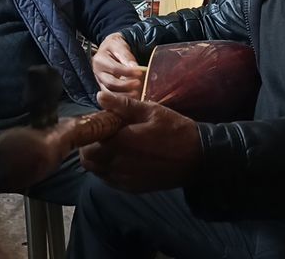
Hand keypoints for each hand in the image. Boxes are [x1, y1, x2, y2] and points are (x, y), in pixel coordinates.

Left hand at [79, 91, 200, 192]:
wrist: (197, 158)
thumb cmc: (174, 130)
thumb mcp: (151, 111)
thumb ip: (122, 106)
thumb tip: (99, 96)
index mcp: (120, 142)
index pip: (88, 141)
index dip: (90, 131)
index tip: (99, 123)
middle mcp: (118, 164)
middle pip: (88, 159)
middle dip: (91, 145)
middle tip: (104, 135)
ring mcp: (124, 179)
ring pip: (97, 171)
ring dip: (98, 159)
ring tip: (113, 146)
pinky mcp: (131, 188)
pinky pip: (110, 180)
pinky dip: (109, 170)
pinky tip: (122, 159)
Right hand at [92, 33, 144, 98]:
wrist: (109, 50)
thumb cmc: (115, 47)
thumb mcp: (120, 46)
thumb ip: (126, 56)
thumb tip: (135, 67)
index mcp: (100, 60)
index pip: (114, 68)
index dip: (127, 71)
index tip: (139, 72)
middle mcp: (97, 72)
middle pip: (110, 82)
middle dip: (125, 85)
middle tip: (138, 84)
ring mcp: (100, 82)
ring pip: (109, 92)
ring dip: (123, 95)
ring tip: (136, 93)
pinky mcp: (104, 88)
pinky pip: (111, 97)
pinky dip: (121, 98)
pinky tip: (130, 98)